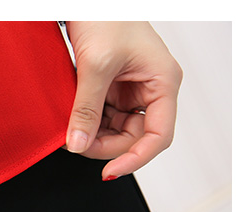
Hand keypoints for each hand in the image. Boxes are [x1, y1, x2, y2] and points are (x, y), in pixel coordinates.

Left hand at [64, 21, 182, 179]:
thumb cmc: (106, 17)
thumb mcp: (95, 66)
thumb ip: (87, 109)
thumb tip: (78, 144)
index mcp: (163, 82)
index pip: (158, 135)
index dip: (135, 158)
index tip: (110, 171)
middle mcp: (151, 89)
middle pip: (134, 137)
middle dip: (105, 145)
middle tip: (76, 143)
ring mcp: (131, 90)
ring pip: (116, 130)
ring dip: (93, 135)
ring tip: (72, 130)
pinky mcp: (112, 89)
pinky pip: (102, 117)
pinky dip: (87, 123)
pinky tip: (72, 120)